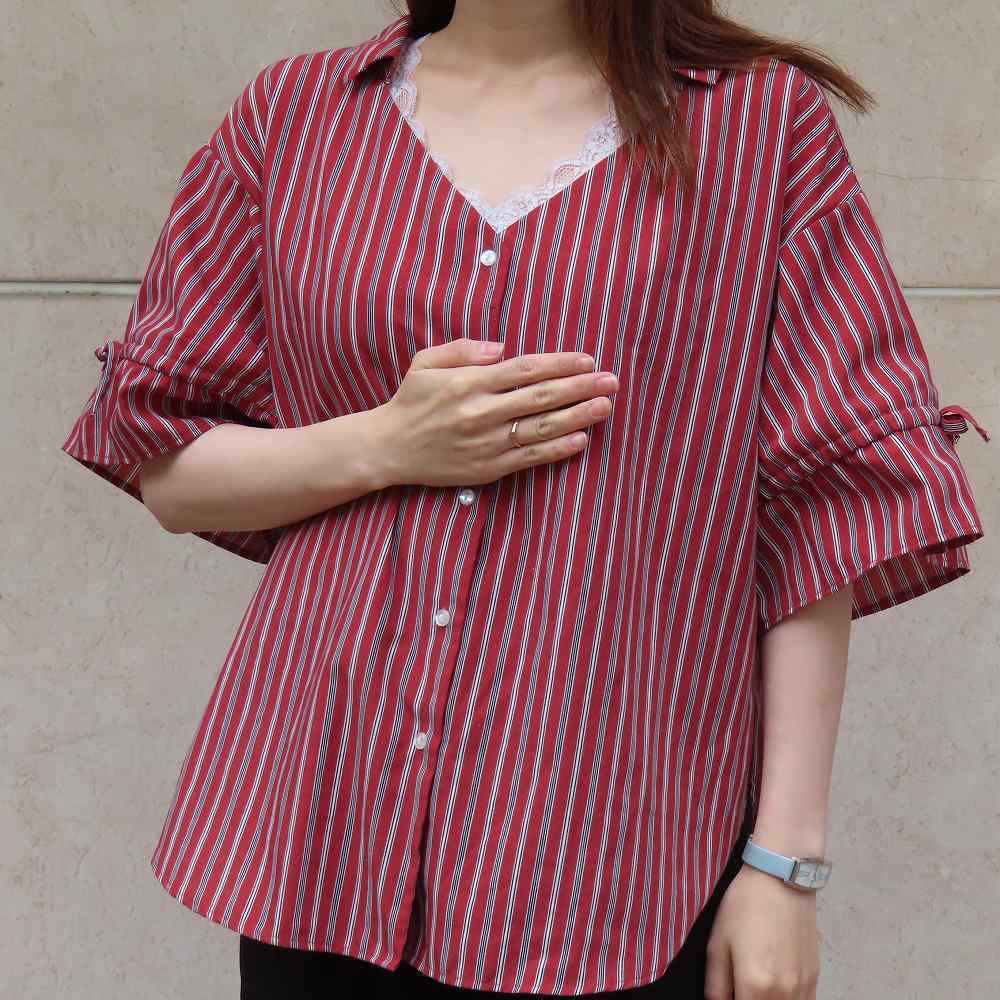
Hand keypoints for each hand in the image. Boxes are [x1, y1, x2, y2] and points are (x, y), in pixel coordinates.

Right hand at [372, 337, 618, 487]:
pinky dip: (558, 449)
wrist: (389, 448)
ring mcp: (486, 444)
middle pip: (542, 397)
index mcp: (468, 382)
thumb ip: (464, 348)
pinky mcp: (488, 469)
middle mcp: (481, 413)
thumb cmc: (411, 401)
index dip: (561, 364)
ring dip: (579, 417)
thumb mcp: (427, 362)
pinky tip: (581, 439)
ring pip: (542, 428)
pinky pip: (530, 459)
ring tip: (606, 407)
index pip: (526, 369)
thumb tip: (502, 349)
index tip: (587, 359)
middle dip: (581, 387)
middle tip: (611, 381)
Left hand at [704, 864, 819, 999]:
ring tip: (754, 985)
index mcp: (755, 985)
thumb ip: (716, 985)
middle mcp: (783, 993)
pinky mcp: (815, 978)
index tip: (728, 992)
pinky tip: (773, 986)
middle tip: (738, 986)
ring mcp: (803, 988)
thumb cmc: (745, 905)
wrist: (780, 879)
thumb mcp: (717, 943)